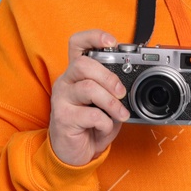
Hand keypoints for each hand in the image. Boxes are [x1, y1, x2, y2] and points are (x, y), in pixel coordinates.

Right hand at [49, 30, 131, 166]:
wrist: (73, 153)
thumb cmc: (90, 124)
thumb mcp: (105, 103)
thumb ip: (113, 90)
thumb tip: (129, 85)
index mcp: (76, 73)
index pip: (77, 44)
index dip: (94, 37)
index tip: (112, 42)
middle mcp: (65, 81)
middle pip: (83, 64)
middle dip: (109, 77)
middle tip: (121, 92)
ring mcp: (61, 99)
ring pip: (88, 88)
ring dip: (111, 102)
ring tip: (120, 113)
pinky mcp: (63, 118)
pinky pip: (91, 114)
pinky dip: (105, 122)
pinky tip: (104, 127)